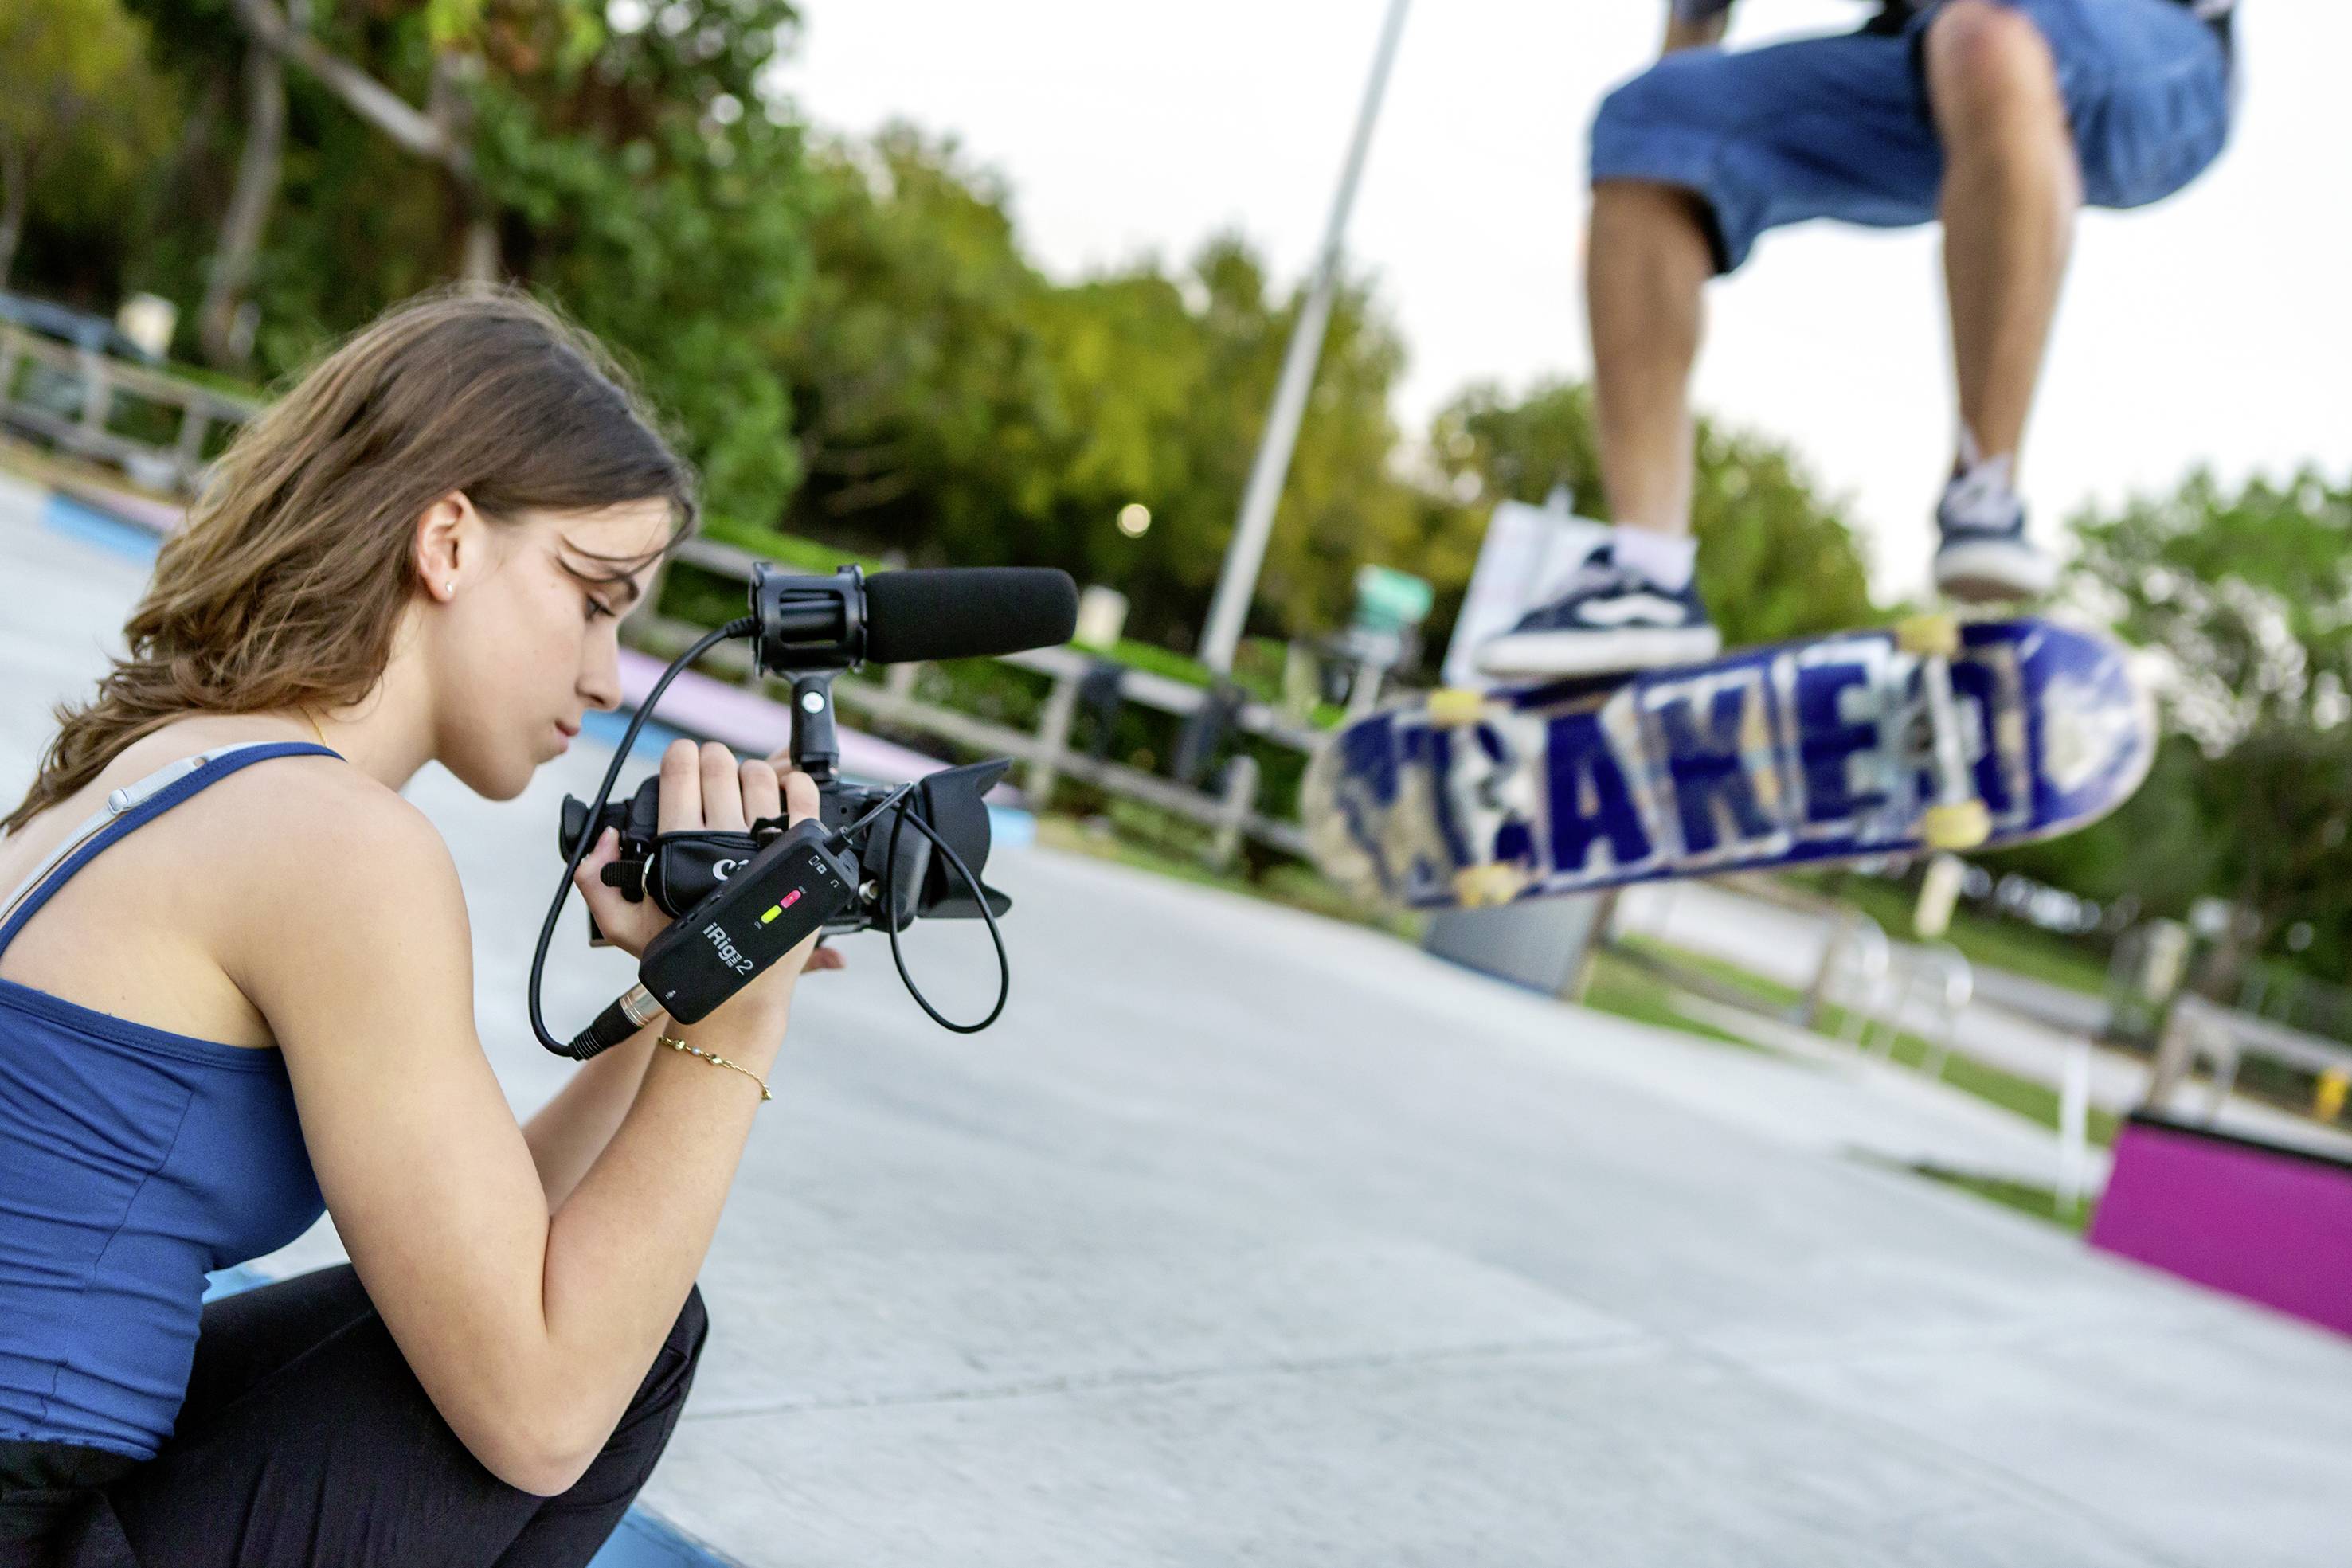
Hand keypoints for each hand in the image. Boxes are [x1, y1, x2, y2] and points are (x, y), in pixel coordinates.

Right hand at [574, 741, 836, 998]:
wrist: (738, 991)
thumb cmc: (682, 957)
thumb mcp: (623, 926)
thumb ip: (596, 881)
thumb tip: (605, 837)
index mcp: (680, 850)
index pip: (680, 772)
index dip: (680, 756)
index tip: (683, 759)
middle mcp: (724, 841)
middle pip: (720, 766)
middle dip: (712, 759)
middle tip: (711, 770)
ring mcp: (767, 845)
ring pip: (761, 776)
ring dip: (749, 772)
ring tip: (744, 788)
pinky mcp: (802, 854)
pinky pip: (804, 796)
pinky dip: (796, 783)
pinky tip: (784, 790)